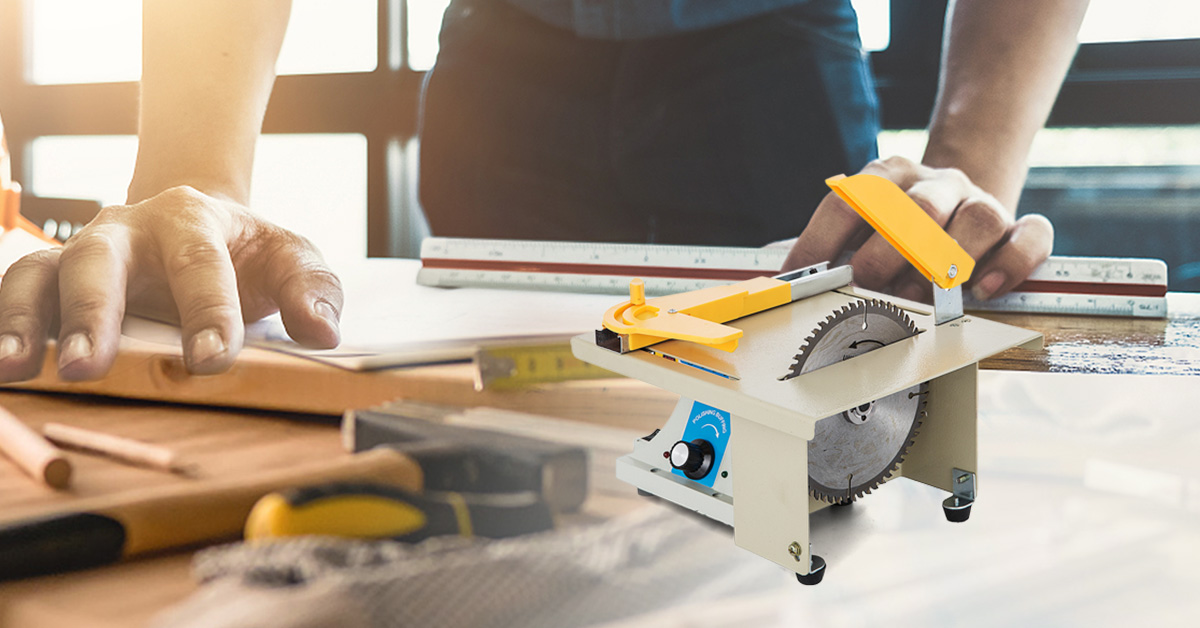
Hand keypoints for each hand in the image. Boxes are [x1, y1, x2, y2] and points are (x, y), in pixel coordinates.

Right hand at [0, 185, 342, 380]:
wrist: (196, 221)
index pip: (200, 265)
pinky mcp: (53, 280)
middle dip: (94, 314)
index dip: (207, 312)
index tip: (213, 359)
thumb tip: (322, 332)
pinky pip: (15, 295)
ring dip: (23, 320)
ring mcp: (83, 253)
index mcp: (193, 220)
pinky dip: (2, 324)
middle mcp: (127, 230)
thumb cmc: (246, 253)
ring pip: (39, 275)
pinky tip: (1, 366)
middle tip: (91, 367)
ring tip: (13, 369)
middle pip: (99, 261)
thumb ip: (313, 291)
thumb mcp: (291, 259)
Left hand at [783, 156, 1052, 302]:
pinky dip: (1012, 263)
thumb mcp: (857, 226)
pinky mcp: (1016, 223)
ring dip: (949, 264)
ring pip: (978, 219)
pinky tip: (986, 289)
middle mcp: (934, 182)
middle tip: (869, 289)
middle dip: (887, 255)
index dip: (818, 242)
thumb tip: (782, 283)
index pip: (847, 201)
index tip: (798, 282)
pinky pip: (1030, 235)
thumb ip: (827, 248)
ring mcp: (979, 199)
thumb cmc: (895, 226)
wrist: (957, 195)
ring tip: (923, 298)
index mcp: (885, 174)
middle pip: (917, 209)